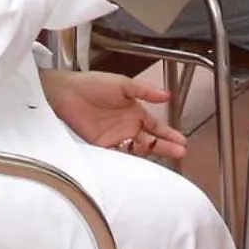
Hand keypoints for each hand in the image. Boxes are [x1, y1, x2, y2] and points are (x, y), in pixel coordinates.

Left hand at [39, 69, 187, 161]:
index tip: (182, 141)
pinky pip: (120, 156)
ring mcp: (116, 137)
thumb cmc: (93, 84)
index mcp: (134, 111)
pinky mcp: (102, 146)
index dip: (169, 134)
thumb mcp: (122, 84)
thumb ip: (144, 90)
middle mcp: (127, 126)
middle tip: (180, 152)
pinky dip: (131, 160)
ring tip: (167, 157)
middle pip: (151, 141)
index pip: (156, 126)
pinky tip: (142, 163)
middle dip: (166, 146)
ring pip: (138, 150)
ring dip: (152, 154)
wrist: (66, 93)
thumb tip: (166, 94)